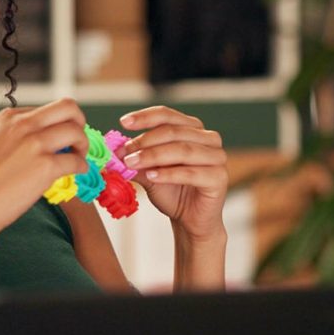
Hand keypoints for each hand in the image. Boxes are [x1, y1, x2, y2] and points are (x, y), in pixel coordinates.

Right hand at [0, 98, 88, 238]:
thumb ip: (15, 137)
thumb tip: (43, 141)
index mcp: (8, 117)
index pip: (47, 108)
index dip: (58, 124)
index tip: (59, 140)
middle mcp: (22, 124)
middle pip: (68, 107)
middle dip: (79, 122)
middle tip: (77, 141)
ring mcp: (35, 143)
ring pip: (76, 131)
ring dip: (82, 145)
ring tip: (77, 159)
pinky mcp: (46, 166)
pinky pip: (76, 161)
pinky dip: (81, 167)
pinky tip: (76, 174)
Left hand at [118, 106, 227, 242]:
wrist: (190, 219)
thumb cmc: (172, 192)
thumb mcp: (148, 172)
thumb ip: (135, 160)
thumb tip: (114, 149)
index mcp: (192, 129)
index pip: (167, 115)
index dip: (145, 117)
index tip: (124, 122)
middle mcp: (208, 139)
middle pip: (173, 132)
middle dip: (145, 141)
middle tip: (124, 153)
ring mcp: (217, 157)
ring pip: (182, 150)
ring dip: (153, 156)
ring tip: (132, 163)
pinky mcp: (219, 178)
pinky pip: (191, 172)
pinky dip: (169, 174)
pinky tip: (151, 176)